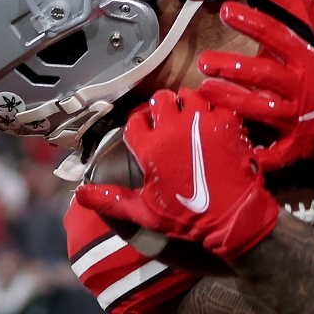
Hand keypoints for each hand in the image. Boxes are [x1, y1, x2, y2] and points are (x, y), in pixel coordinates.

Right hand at [74, 89, 278, 262]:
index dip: (138, 125)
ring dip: (187, 104)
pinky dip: (214, 110)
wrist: (235, 218)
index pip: (135, 121)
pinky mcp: (227, 121)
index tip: (145, 132)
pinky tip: (213, 124)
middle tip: (168, 121)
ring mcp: (202, 122)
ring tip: (190, 119)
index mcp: (150, 148)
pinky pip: (217, 103)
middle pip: (160, 100)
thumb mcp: (145, 213)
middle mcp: (173, 129)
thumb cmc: (188, 218)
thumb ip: (111, 201)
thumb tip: (79, 195)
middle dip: (161, 108)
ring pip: (188, 95)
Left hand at [198, 0, 313, 169]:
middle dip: (229, 66)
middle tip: (203, 61)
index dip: (250, 23)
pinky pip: (276, 153)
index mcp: (311, 62)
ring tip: (206, 91)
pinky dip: (258, 155)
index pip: (276, 36)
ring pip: (258, 109)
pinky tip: (236, 149)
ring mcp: (299, 118)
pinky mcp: (301, 144)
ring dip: (230, 99)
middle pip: (259, 74)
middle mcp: (301, 89)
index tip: (226, 12)